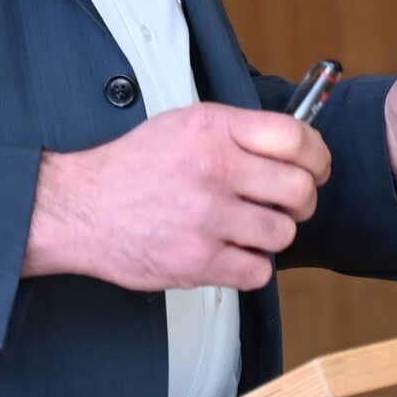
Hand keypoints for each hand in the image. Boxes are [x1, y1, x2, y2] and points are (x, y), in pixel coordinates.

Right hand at [23, 102, 330, 291]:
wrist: (79, 207)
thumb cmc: (130, 167)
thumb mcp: (183, 124)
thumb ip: (235, 132)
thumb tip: (292, 145)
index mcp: (213, 129)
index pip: (295, 137)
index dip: (317, 156)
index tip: (316, 167)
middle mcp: (213, 169)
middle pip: (299, 189)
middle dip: (301, 201)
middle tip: (287, 204)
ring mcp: (207, 218)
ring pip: (282, 233)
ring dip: (272, 235)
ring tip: (248, 228)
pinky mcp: (199, 261)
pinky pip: (258, 272)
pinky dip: (250, 266)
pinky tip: (232, 252)